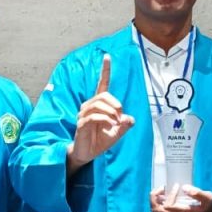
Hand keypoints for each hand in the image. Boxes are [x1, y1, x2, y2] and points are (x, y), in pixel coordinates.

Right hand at [67, 56, 133, 174]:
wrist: (86, 154)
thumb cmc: (99, 141)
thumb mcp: (117, 134)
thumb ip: (124, 126)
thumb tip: (131, 119)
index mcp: (98, 105)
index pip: (102, 84)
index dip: (105, 70)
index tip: (107, 56)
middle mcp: (89, 106)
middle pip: (103, 96)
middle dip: (115, 104)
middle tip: (121, 116)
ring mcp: (83, 115)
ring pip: (98, 104)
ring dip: (111, 112)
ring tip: (115, 123)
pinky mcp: (81, 124)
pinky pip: (93, 116)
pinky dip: (105, 120)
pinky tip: (110, 126)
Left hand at [150, 184, 211, 211]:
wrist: (210, 209)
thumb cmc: (208, 203)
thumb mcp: (207, 197)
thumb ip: (197, 193)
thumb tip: (184, 188)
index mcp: (183, 211)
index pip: (168, 206)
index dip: (170, 194)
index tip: (177, 186)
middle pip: (156, 210)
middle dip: (154, 198)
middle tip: (162, 187)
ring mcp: (173, 211)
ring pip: (156, 209)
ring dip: (155, 197)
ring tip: (162, 188)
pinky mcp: (172, 208)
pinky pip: (159, 206)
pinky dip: (157, 197)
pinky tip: (164, 190)